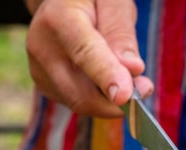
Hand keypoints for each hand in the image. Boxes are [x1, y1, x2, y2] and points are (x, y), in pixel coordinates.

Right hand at [25, 0, 153, 116]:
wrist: (62, 3)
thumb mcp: (113, 1)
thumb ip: (121, 33)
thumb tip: (133, 69)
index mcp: (58, 19)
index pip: (85, 54)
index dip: (106, 77)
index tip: (124, 96)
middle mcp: (41, 48)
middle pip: (81, 93)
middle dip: (117, 101)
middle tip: (145, 87)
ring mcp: (39, 71)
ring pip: (82, 103)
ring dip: (110, 99)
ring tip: (126, 75)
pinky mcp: (44, 86)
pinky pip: (78, 102)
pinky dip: (99, 97)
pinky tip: (106, 76)